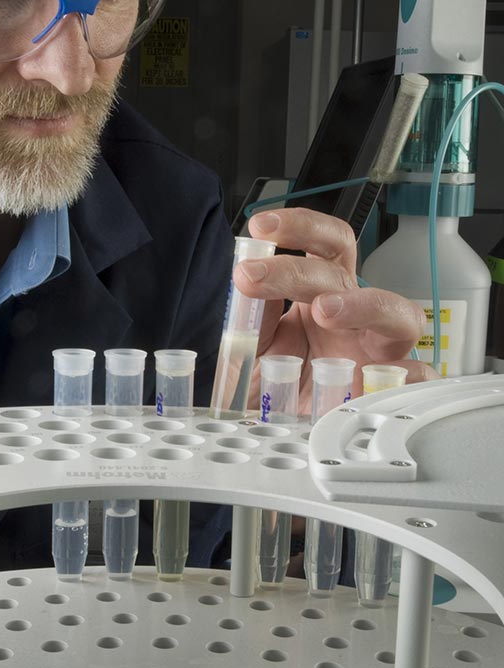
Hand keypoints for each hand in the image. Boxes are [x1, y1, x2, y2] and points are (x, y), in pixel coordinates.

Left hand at [233, 208, 436, 411]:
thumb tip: (248, 276)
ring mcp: (376, 351)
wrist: (273, 440)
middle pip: (348, 270)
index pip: (322, 246)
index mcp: (319, 297)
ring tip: (322, 311)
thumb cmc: (270, 392)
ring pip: (400, 312)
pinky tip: (369, 376)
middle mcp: (351, 317)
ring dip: (363, 304)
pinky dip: (403, 373)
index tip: (260, 227)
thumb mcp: (251, 348)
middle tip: (255, 275)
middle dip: (301, 266)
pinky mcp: (391, 391)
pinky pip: (417, 376)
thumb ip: (252, 315)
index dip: (298, 227)